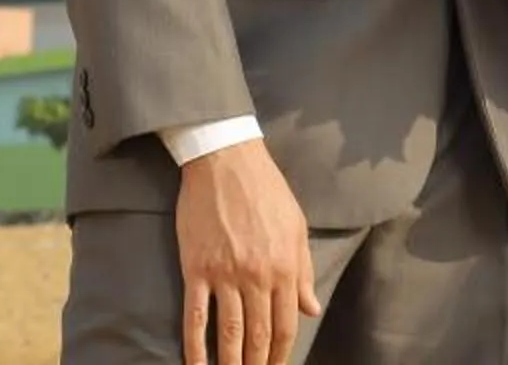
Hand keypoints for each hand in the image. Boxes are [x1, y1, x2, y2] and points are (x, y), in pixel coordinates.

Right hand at [175, 140, 320, 364]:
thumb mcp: (297, 227)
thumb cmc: (266, 191)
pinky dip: (196, 347)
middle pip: (258, 335)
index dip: (281, 354)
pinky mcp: (197, 270)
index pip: (286, 325)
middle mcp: (257, 276)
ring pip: (229, 333)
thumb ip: (303, 271)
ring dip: (230, 364)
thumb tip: (311, 308)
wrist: (227, 162)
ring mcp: (225, 275)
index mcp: (285, 267)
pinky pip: (196, 317)